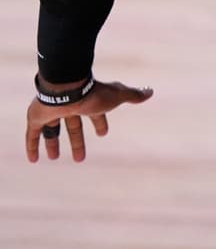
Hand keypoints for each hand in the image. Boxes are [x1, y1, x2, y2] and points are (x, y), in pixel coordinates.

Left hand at [26, 79, 153, 162]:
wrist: (67, 87)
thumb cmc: (93, 93)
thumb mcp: (117, 96)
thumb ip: (133, 95)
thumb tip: (151, 91)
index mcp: (88, 104)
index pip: (95, 115)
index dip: (99, 124)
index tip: (102, 134)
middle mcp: (70, 108)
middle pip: (73, 127)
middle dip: (77, 142)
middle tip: (79, 158)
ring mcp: (52, 113)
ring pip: (52, 131)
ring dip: (53, 144)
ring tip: (54, 158)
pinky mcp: (37, 118)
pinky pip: (32, 135)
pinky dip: (32, 147)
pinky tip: (33, 160)